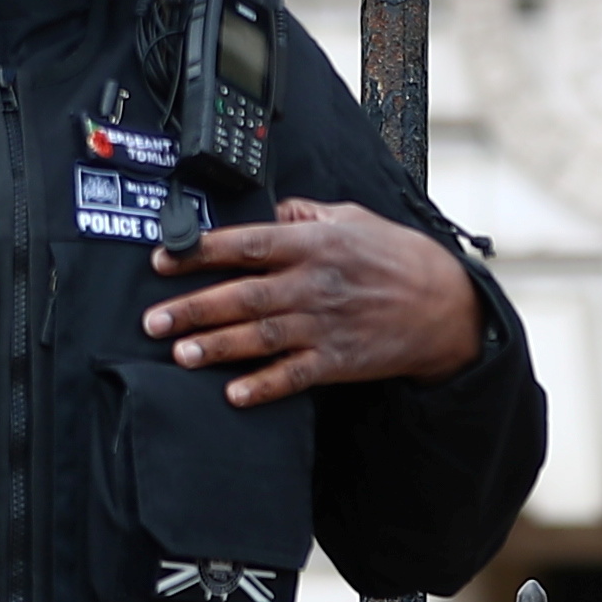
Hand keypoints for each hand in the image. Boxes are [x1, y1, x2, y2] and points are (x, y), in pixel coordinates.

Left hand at [144, 200, 481, 407]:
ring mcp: (325, 325)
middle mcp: (314, 284)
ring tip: (181, 354)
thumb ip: (305, 212)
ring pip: (261, 336)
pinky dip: (265, 386)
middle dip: (195, 308)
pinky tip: (235, 394)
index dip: (200, 252)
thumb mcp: (353, 218)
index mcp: (313, 243)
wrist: (447, 307)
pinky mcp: (339, 360)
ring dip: (218, 346)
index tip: (163, 260)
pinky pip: (295, 375)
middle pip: (243, 295)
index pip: (246, 244)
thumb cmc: (399, 258)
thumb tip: (267, 207)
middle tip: (154, 321)